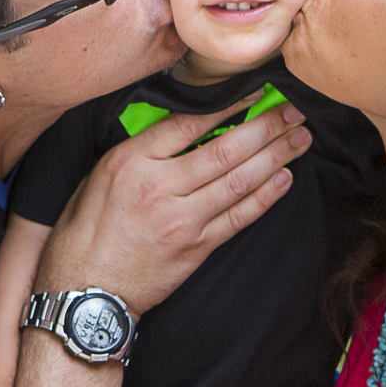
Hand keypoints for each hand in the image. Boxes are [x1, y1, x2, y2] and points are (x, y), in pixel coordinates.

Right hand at [34, 94, 311, 312]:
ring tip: (300, 139)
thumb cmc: (85, 233)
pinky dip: (266, 197)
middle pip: (225, 150)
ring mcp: (182, 220)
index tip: (256, 93)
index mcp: (130, 162)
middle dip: (266, 128)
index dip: (229, 105)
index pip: (189, 123)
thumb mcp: (97, 178)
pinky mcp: (197, 248)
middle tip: (294, 112)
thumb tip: (184, 130)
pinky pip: (240, 217)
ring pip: (240, 181)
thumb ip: (139, 153)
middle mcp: (159, 188)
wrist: (85, 293)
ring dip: (276, 158)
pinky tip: (285, 178)